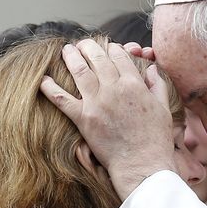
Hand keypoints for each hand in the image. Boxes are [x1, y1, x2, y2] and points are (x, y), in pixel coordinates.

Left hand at [40, 39, 176, 199]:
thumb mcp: (163, 108)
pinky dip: (51, 88)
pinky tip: (43, 79)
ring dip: (71, 58)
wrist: (142, 164)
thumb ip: (157, 85)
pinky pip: (62, 100)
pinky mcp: (83, 119)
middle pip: (97, 59)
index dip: (111, 48)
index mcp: (134, 84)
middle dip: (89, 47)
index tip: (107, 46)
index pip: (119, 56)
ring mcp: (97, 103)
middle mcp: (114, 89)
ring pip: (80, 72)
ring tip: (65, 50)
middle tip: (82, 43)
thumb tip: (151, 70)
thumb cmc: (155, 139)